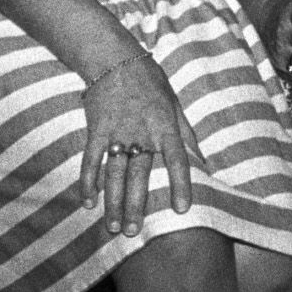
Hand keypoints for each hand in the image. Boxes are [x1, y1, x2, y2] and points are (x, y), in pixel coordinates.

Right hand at [77, 51, 200, 232]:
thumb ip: (186, 133)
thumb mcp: (175, 103)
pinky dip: (88, 181)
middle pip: (140, 174)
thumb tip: (203, 160)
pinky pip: (91, 160)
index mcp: (165, 125)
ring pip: (115, 173)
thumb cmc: (150, 82)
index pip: (177, 159)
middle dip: (137, 205)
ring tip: (114, 227)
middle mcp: (141, 132)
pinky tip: (88, 203)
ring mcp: (117, 132)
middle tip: (135, 232)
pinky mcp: (96, 130)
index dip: (180, 185)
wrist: (115, 59)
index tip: (181, 209)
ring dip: (113, 202)